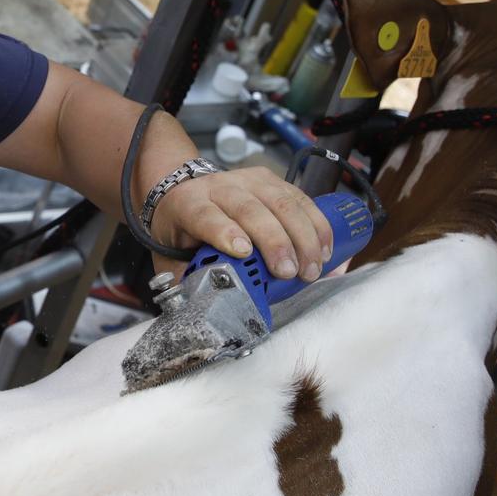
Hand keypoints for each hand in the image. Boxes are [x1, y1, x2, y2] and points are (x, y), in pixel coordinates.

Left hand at [150, 167, 331, 281]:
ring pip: (280, 201)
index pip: (206, 216)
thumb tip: (203, 315)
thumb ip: (184, 282)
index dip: (225, 232)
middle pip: (250, 209)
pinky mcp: (270, 180)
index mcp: (189, 206)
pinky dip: (316, 223)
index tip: (243, 252)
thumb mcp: (170, 254)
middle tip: (289, 272)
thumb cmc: (181, 229)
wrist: (184, 189)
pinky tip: (325, 247)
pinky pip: (300, 198)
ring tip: (313, 267)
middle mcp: (219, 188)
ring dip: (303, 235)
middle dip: (275, 241)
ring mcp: (247, 180)